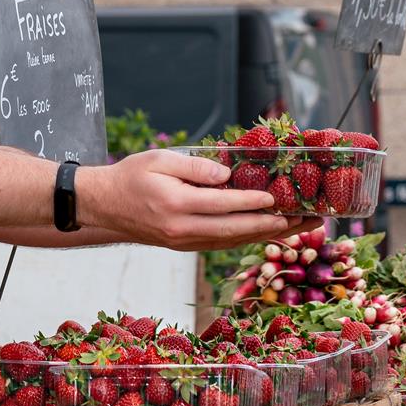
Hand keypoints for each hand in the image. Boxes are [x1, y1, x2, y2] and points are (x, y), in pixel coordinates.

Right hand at [77, 150, 288, 249]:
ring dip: (265, 236)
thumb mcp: (159, 159)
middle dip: (271, 226)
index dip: (251, 202)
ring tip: (295, 228)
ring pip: (231, 242)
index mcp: (175, 204)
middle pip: (234, 230)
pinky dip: (247, 239)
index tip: (275, 197)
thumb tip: (227, 175)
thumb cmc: (130, 176)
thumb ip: (195, 167)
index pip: (221, 205)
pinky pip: (221, 244)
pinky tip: (266, 232)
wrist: (103, 206)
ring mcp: (184, 241)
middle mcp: (182, 229)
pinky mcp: (185, 246)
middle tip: (301, 220)